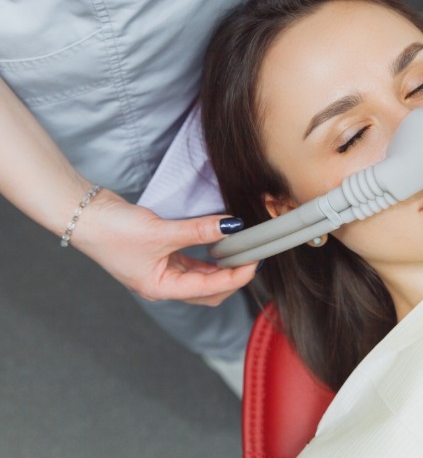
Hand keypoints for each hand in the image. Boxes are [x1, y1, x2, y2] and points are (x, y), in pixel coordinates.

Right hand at [74, 189, 256, 305]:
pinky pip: (192, 261)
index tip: (254, 261)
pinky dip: (208, 255)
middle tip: (251, 256)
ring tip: (241, 250)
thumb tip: (232, 226)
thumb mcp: (161, 231)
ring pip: (202, 276)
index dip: (236, 277)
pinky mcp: (161, 255)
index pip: (209, 289)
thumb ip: (198, 230)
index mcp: (162, 288)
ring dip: (222, 266)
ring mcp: (162, 271)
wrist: (84, 215)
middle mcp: (164, 284)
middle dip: (232, 277)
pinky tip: (219, 243)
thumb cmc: (113, 231)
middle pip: (209, 290)